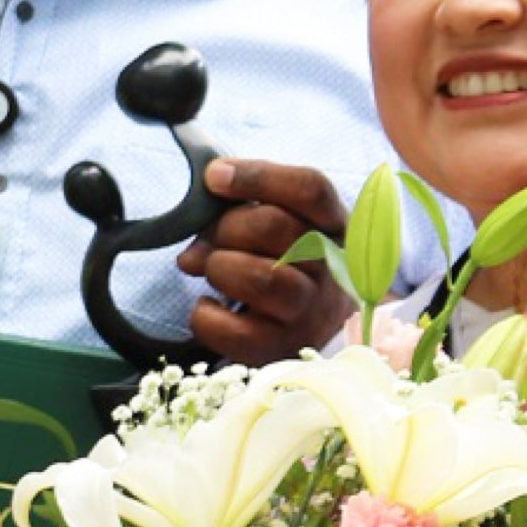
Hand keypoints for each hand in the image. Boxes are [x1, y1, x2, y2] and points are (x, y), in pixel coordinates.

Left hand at [176, 157, 360, 364]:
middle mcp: (330, 267)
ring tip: (213, 270)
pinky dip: (205, 315)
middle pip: (273, 226)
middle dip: (224, 226)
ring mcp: (309, 312)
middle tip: (208, 237)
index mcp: (333, 225)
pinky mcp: (282, 349)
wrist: (327, 329)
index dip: (258, 176)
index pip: (309, 189)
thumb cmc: (294, 264)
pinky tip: (208, 306)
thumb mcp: (290, 226)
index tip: (214, 177)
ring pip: (258, 276)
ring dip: (218, 266)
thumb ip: (245, 212)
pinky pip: (231, 330)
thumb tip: (192, 239)